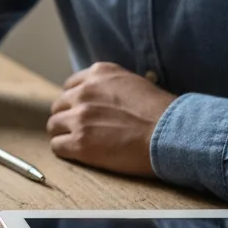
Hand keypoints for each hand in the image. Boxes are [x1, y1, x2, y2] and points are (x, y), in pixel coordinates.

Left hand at [46, 62, 175, 176]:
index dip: (75, 101)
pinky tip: (78, 154)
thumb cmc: (164, 113)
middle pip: (59, 105)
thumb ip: (110, 87)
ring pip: (54, 125)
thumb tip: (100, 98)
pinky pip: (57, 146)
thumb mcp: (134, 84)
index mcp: (99, 74)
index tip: (82, 112)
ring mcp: (80, 117)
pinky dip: (65, 151)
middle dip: (68, 117)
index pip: (70, 86)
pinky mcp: (80, 142)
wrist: (174, 135)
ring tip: (80, 143)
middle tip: (82, 130)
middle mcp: (84, 92)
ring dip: (64, 134)